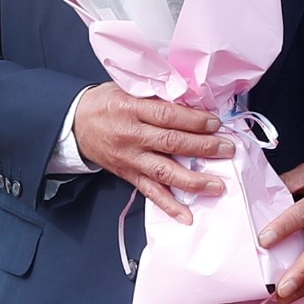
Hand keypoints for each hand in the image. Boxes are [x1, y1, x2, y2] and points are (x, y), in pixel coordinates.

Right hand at [71, 84, 231, 222]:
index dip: (193, 120)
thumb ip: (158, 95)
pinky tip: (186, 215)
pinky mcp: (128, 175)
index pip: (167, 115)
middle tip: (227, 150)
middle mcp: (131, 135)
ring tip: (217, 185)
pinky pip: (150, 192)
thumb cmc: (107, 102)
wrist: (75, 123)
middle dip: (203, 148)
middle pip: (171, 143)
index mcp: (131, 108)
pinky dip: (169, 205)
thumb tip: (195, 101)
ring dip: (193, 180)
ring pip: (164, 171)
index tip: (216, 123)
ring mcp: (130, 158)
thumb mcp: (128, 88)